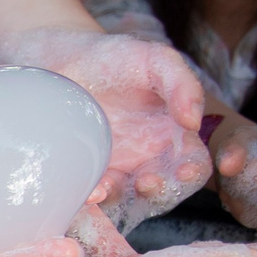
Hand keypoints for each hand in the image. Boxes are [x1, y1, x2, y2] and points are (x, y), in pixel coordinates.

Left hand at [0, 28, 211, 226]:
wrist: (62, 59)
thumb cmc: (115, 58)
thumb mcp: (155, 61)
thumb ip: (182, 83)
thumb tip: (194, 122)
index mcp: (172, 134)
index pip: (194, 162)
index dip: (193, 171)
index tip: (184, 171)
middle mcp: (147, 157)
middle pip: (163, 188)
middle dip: (159, 192)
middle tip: (147, 182)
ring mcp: (115, 167)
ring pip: (124, 196)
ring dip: (118, 197)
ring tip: (105, 188)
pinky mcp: (84, 171)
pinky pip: (90, 192)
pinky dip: (89, 197)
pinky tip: (86, 191)